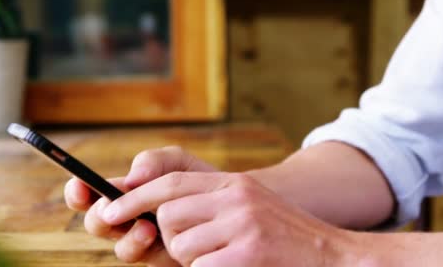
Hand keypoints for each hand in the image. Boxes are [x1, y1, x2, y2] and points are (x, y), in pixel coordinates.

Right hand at [64, 146, 216, 265]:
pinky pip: (144, 260)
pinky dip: (146, 249)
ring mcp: (144, 243)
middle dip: (100, 217)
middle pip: (97, 223)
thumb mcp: (181, 164)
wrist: (238, 209)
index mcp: (125, 194)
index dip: (77, 191)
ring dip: (128, 237)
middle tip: (111, 210)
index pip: (90, 194)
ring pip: (119, 248)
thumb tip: (130, 178)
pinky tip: (159, 237)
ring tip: (148, 227)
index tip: (79, 185)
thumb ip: (155, 161)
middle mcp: (128, 220)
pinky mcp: (160, 260)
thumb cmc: (203, 183)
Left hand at [97, 171, 362, 266]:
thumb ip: (209, 203)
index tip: (108, 212)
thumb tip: (158, 212)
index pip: (169, 183)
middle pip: (167, 216)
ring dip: (192, 261)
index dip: (134, 198)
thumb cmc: (285, 239)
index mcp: (233, 184)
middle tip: (197, 250)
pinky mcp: (248, 255)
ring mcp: (243, 226)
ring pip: (180, 245)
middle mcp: (236, 198)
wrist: (335, 258)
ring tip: (223, 260)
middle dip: (170, 239)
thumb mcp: (249, 207)